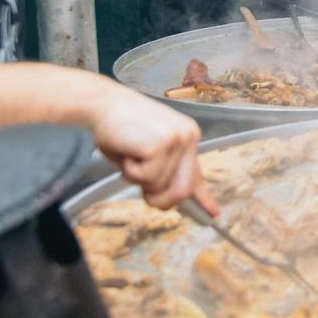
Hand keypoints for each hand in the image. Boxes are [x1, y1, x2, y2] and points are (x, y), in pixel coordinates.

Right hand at [87, 84, 218, 215]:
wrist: (103, 103)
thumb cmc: (121, 129)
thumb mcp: (148, 152)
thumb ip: (163, 173)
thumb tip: (170, 203)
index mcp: (188, 137)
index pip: (196, 174)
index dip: (203, 198)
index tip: (214, 213)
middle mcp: (188, 137)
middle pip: (183, 189)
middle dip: (161, 200)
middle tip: (145, 195)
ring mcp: (177, 139)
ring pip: (159, 185)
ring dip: (137, 178)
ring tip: (130, 155)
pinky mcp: (161, 143)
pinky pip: (145, 177)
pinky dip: (130, 171)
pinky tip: (127, 150)